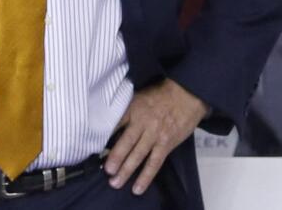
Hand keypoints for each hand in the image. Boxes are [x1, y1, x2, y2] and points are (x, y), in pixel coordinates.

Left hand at [103, 79, 207, 194]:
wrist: (186, 95)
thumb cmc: (160, 96)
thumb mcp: (139, 97)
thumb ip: (126, 111)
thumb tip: (110, 126)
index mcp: (133, 109)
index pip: (115, 124)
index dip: (105, 137)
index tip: (94, 148)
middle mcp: (143, 123)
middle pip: (126, 142)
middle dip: (115, 157)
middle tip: (106, 170)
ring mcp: (155, 135)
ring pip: (138, 155)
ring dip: (126, 170)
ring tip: (115, 182)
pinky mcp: (166, 144)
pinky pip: (154, 163)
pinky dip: (146, 176)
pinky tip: (138, 187)